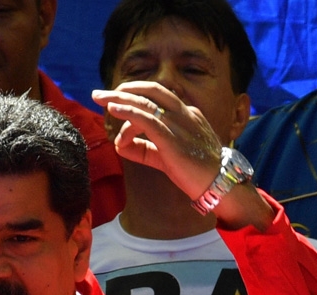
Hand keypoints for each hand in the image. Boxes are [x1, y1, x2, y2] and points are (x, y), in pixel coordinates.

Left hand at [92, 82, 272, 229]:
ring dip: (119, 99)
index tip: (115, 97)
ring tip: (99, 99)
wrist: (218, 184)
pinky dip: (128, 112)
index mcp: (186, 114)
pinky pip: (146, 119)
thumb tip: (118, 146)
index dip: (134, 94)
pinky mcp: (171, 138)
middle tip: (99, 93)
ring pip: (145, 103)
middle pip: (150, 91)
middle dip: (122, 89)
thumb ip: (142, 150)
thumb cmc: (194, 172)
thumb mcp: (164, 157)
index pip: (157, 97)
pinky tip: (113, 110)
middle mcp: (183, 113)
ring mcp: (179, 124)